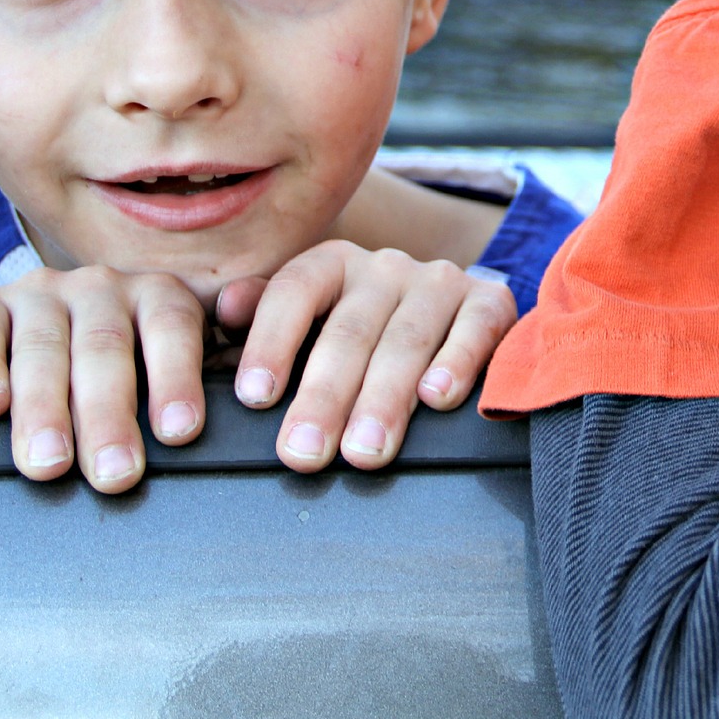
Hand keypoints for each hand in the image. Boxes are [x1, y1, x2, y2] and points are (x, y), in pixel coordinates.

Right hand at [0, 266, 206, 493]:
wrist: (49, 334)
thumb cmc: (126, 369)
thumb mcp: (164, 368)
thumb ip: (189, 388)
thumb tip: (194, 433)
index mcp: (156, 295)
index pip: (172, 328)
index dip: (176, 379)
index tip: (178, 433)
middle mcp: (101, 286)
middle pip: (105, 347)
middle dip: (108, 416)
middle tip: (114, 473)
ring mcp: (42, 292)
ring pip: (44, 348)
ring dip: (44, 409)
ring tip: (50, 462)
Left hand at [215, 241, 516, 471]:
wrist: (452, 322)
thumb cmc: (363, 340)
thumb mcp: (310, 324)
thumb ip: (266, 318)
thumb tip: (225, 309)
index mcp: (332, 265)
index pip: (294, 292)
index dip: (272, 342)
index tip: (255, 397)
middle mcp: (385, 267)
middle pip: (349, 330)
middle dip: (324, 397)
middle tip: (303, 453)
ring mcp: (440, 282)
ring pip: (407, 340)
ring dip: (384, 398)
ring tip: (363, 451)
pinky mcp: (492, 302)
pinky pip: (474, 329)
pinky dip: (457, 363)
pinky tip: (436, 398)